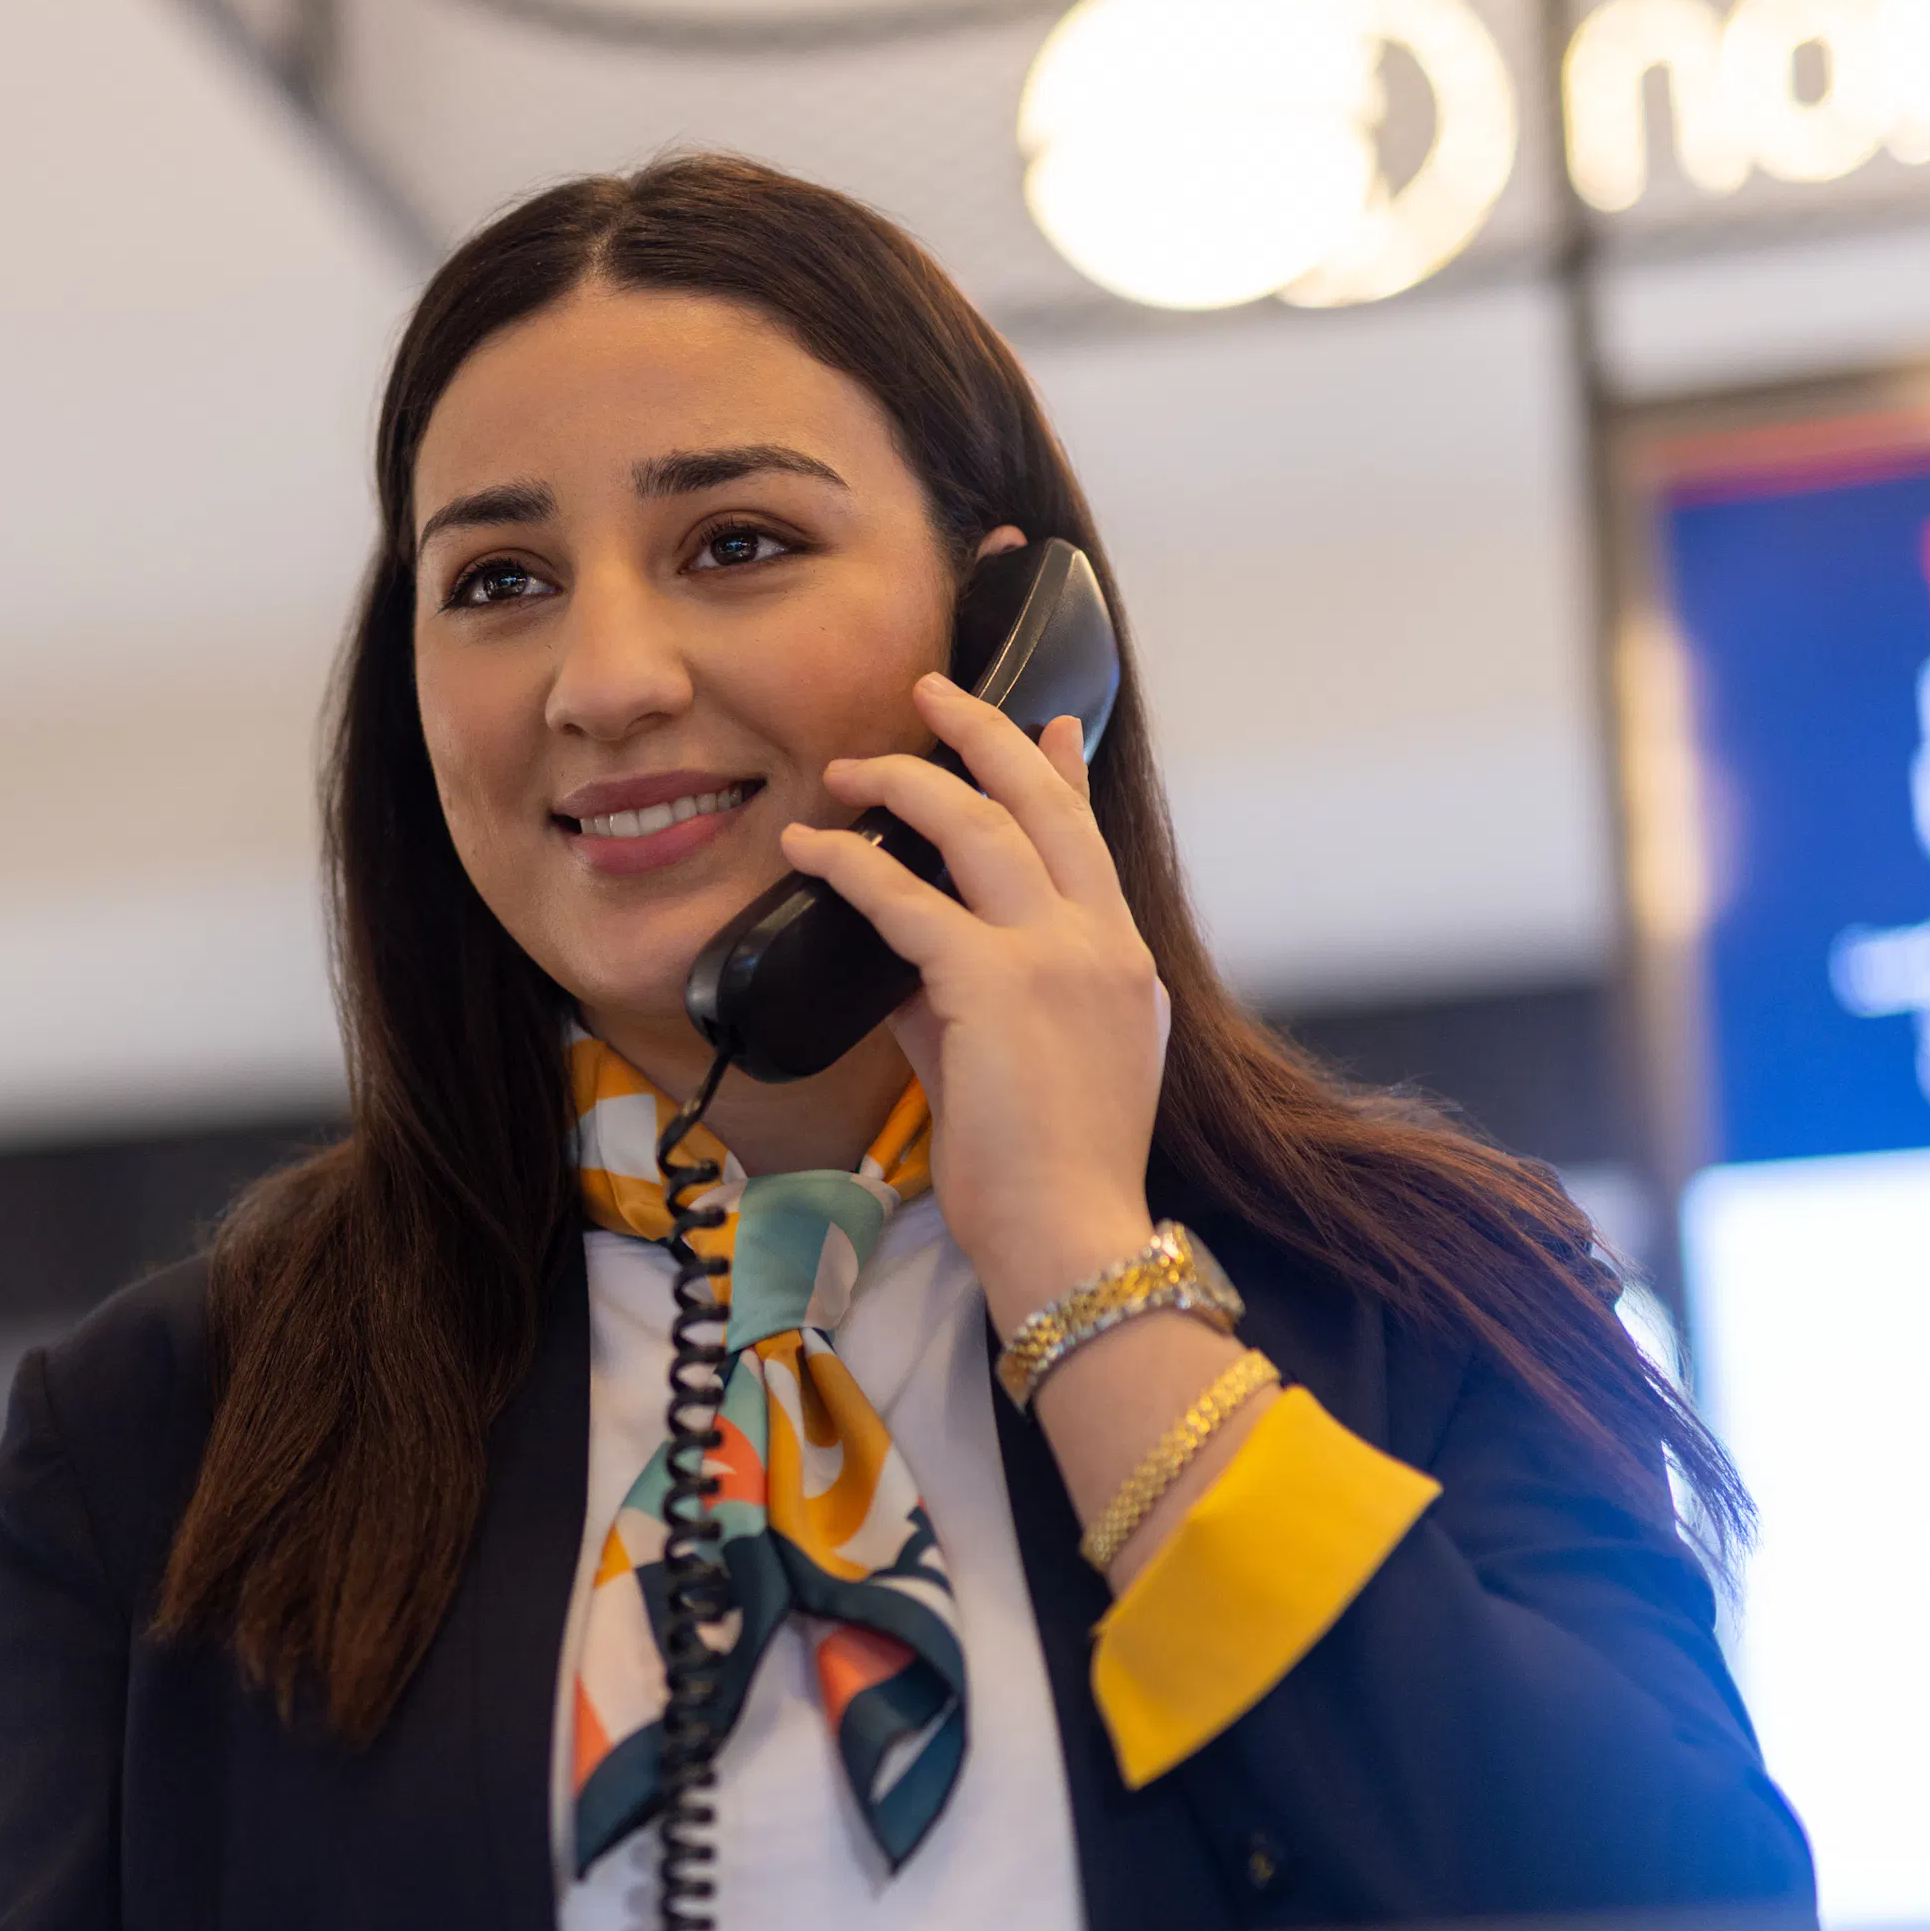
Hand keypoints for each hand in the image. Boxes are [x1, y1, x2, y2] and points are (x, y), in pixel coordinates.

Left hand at [782, 672, 1171, 1330]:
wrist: (1070, 1237)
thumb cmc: (1048, 1175)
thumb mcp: (1025, 1065)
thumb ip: (975, 999)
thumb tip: (909, 967)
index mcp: (1122, 962)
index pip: (1088, 839)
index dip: (1059, 772)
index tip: (1044, 725)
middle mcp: (1101, 942)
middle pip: (1042, 802)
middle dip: (983, 733)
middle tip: (931, 693)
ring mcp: (1055, 957)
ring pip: (978, 826)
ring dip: (905, 782)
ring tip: (847, 767)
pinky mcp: (994, 984)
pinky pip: (906, 899)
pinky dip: (848, 866)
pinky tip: (806, 849)